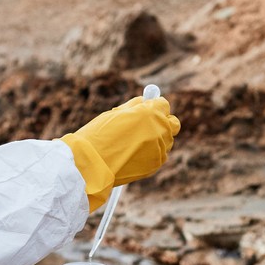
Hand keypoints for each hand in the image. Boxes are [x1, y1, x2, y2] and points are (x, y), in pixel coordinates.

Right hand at [59, 94, 180, 210]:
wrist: (91, 164)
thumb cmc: (98, 135)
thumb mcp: (115, 114)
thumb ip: (134, 107)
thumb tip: (144, 101)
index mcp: (150, 112)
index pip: (163, 104)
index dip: (154, 107)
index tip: (146, 111)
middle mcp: (159, 129)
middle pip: (172, 123)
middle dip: (162, 123)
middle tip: (147, 126)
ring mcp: (159, 148)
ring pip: (167, 141)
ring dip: (157, 139)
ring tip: (134, 145)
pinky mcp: (156, 164)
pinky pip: (159, 155)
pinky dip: (151, 154)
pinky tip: (133, 156)